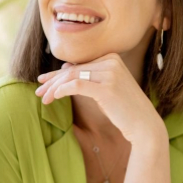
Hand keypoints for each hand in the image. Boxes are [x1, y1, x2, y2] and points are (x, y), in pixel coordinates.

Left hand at [35, 53, 165, 145]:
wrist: (144, 124)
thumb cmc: (125, 107)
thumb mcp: (106, 86)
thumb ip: (88, 75)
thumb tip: (65, 66)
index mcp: (112, 57)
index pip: (78, 65)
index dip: (57, 74)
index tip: (43, 82)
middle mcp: (111, 61)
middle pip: (73, 70)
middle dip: (52, 81)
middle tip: (38, 91)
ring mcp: (110, 73)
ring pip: (72, 77)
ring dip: (54, 88)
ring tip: (43, 98)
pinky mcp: (106, 88)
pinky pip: (76, 86)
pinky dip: (62, 91)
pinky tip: (53, 97)